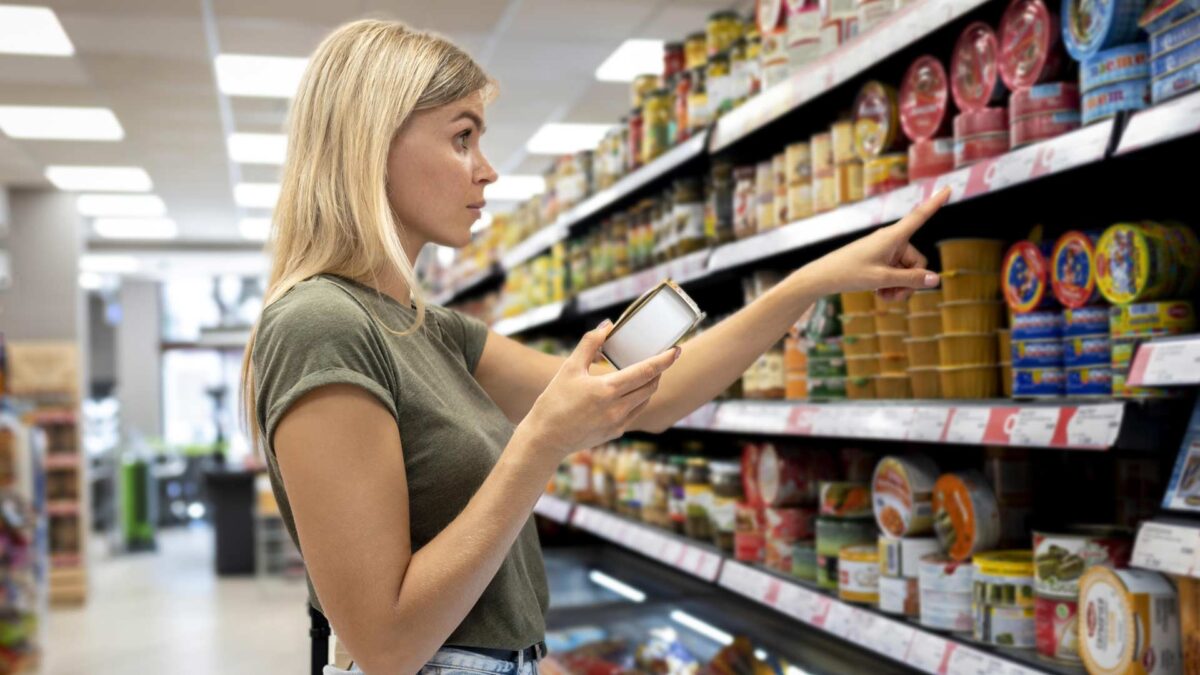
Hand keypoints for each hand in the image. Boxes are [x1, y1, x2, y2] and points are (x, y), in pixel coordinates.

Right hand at [518, 320, 680, 458]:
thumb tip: (607, 325)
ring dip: (650, 385)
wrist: (546, 439)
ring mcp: (618, 423)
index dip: (664, 360)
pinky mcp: (615, 433)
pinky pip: (635, 412)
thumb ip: (590, 344)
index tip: (676, 350)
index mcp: (607, 390)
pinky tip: (630, 392)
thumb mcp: (569, 368)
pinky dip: (638, 399)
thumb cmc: (554, 401)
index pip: (646, 372)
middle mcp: (617, 408)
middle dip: (659, 370)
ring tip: (647, 372)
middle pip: (651, 386)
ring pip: (645, 400)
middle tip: (661, 357)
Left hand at [801, 187, 950, 301]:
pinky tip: (879, 293)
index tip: (949, 187)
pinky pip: (896, 272)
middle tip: (894, 296)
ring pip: (906, 271)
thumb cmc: (849, 273)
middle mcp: (891, 239)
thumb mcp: (882, 279)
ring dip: (899, 286)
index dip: (936, 203)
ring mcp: (885, 250)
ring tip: (883, 296)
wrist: (823, 277)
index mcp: (893, 236)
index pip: (919, 216)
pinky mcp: (879, 259)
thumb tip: (935, 279)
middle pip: (917, 262)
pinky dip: (891, 284)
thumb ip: (910, 280)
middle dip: (910, 281)